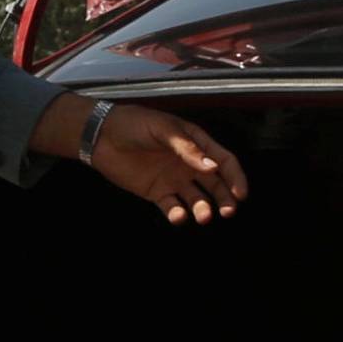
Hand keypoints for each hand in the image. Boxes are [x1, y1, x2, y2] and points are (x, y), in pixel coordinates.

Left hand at [34, 97, 247, 223]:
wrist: (102, 136)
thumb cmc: (135, 124)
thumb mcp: (162, 129)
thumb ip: (187, 148)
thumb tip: (213, 167)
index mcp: (196, 143)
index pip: (224, 161)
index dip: (235, 177)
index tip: (241, 194)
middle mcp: (189, 164)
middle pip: (216, 184)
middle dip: (225, 199)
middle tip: (228, 212)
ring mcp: (174, 180)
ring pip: (197, 199)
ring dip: (204, 209)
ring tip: (204, 217)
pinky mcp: (158, 193)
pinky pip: (173, 207)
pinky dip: (178, 215)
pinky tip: (178, 217)